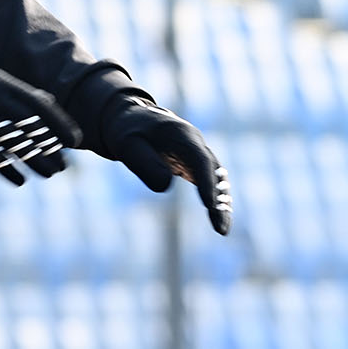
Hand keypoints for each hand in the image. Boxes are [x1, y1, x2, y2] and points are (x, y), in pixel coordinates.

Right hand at [0, 53, 80, 184]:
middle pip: (29, 128)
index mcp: (1, 83)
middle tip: (63, 164)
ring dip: (35, 161)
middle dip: (49, 148)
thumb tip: (49, 102)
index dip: (60, 124)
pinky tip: (20, 180)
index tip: (75, 141)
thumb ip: (18, 92)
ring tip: (49, 173)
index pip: (39, 105)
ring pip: (14, 144)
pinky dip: (6, 170)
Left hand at [103, 99, 232, 234]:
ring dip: (220, 203)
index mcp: (180, 134)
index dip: (207, 183)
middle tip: (220, 229)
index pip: (200, 160)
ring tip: (222, 229)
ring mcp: (197, 152)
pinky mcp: (194, 163)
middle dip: (218, 199)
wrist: (131, 119)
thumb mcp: (127, 145)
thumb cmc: (127, 132)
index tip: (210, 206)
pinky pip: (209, 182)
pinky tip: (218, 218)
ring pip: (215, 178)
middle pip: (213, 172)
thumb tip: (165, 187)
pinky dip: (215, 199)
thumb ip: (144, 163)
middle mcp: (195, 142)